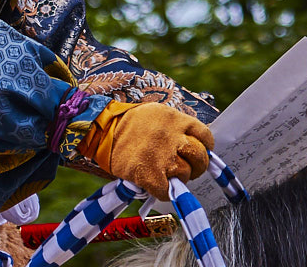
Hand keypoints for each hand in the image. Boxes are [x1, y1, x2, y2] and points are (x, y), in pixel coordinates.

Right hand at [78, 101, 213, 200]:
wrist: (101, 129)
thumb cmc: (128, 123)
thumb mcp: (157, 114)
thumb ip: (176, 126)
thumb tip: (191, 142)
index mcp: (176, 120)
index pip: (205, 137)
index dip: (205, 147)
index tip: (199, 152)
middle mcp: (174, 137)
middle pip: (200, 156)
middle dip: (196, 165)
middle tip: (186, 167)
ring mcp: (163, 157)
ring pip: (186, 174)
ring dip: (179, 178)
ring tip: (167, 175)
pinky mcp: (150, 174)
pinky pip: (167, 191)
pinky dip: (164, 192)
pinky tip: (157, 186)